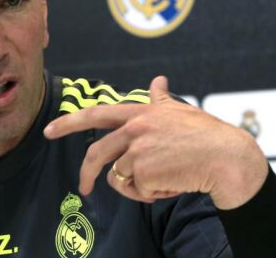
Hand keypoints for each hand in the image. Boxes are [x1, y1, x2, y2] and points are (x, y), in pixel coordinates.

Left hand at [43, 76, 268, 209]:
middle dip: (87, 174)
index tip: (49, 131)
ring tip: (166, 179)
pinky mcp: (144, 171)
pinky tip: (174, 184)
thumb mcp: (181, 111)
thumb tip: (157, 80)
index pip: (96, 114)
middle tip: (84, 189)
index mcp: (141, 112)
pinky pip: (137, 191)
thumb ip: (161, 99)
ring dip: (139, 187)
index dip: (69, 123)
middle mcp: (135, 128)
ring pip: (120, 178)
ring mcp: (138, 149)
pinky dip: (153, 194)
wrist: (227, 157)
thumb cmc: (207, 135)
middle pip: (96, 154)